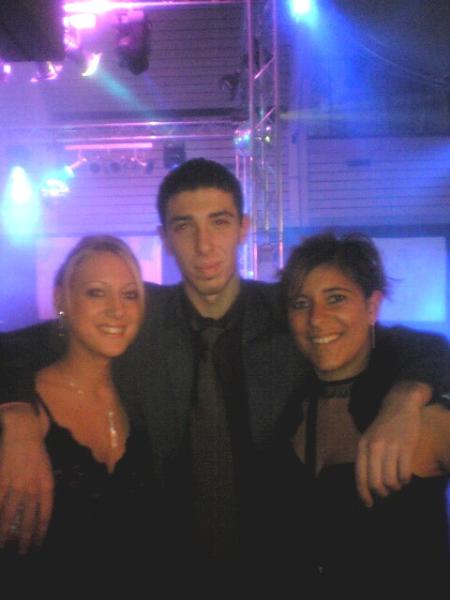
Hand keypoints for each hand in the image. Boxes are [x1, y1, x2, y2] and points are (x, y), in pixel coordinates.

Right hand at [0, 404, 53, 553]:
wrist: (24, 432)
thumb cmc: (36, 454)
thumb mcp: (47, 472)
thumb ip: (44, 492)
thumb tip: (41, 514)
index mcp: (46, 485)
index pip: (45, 514)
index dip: (40, 531)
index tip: (37, 545)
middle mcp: (32, 487)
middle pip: (28, 518)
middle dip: (25, 538)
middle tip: (22, 553)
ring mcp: (16, 484)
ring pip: (10, 515)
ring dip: (6, 533)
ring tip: (4, 547)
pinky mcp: (2, 480)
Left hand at [355, 382, 430, 507]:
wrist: (400, 405)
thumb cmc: (383, 426)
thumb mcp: (368, 439)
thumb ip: (367, 458)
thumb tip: (368, 485)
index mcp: (362, 446)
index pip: (360, 476)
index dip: (364, 494)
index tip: (369, 504)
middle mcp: (374, 447)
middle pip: (375, 482)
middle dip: (382, 493)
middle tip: (387, 494)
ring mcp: (390, 446)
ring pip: (391, 481)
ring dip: (395, 488)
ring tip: (397, 484)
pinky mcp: (406, 446)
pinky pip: (405, 473)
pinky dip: (405, 480)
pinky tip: (405, 478)